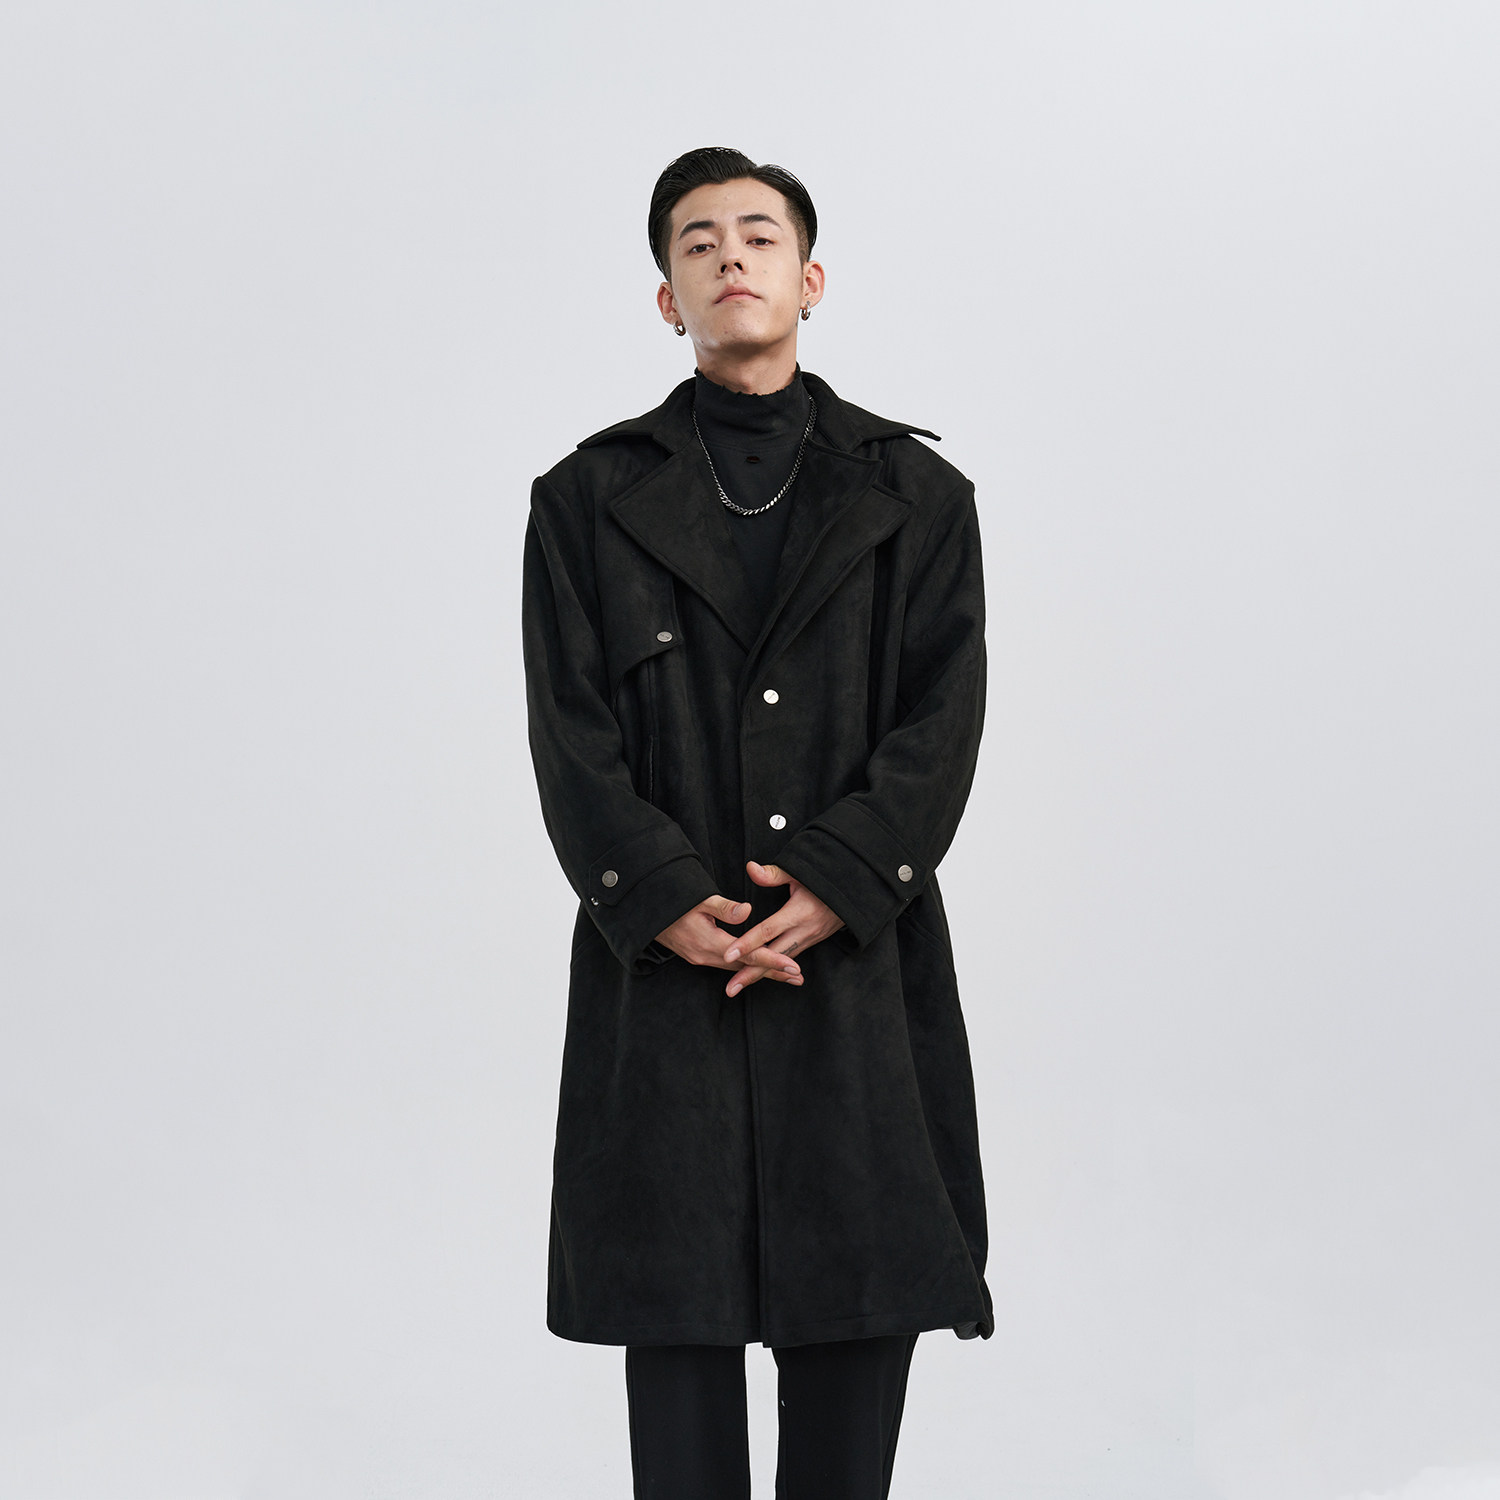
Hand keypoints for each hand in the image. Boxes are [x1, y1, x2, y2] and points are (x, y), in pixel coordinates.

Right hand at [655, 893, 803, 990]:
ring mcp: (701, 958)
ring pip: (737, 969)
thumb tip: (747, 911)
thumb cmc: (673, 902)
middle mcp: (706, 956)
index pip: (748, 955)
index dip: (772, 960)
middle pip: (747, 968)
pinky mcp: (698, 956)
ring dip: (761, 972)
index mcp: (710, 943)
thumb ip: (724, 907)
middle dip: (773, 972)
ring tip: (785, 975)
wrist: (646, 914)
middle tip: (798, 977)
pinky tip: (757, 968)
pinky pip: (727, 966)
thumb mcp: (698, 899)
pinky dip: (745, 968)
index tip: (793, 966)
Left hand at [721, 861, 844, 996]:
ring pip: (781, 962)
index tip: (728, 954)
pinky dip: (776, 970)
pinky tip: (762, 977)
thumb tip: (750, 868)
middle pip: (773, 956)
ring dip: (760, 975)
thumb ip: (774, 874)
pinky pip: (790, 958)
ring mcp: (809, 939)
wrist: (856, 892)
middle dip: (750, 973)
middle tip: (730, 989)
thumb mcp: (801, 873)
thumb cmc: (826, 879)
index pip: (768, 931)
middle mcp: (804, 931)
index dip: (747, 943)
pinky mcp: (812, 941)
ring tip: (739, 986)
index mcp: (798, 913)